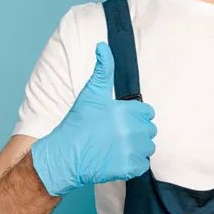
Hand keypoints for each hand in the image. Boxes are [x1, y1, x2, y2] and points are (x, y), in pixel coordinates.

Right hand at [30, 42, 156, 195]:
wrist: (64, 156)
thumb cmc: (78, 124)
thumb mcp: (91, 93)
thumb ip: (103, 69)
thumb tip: (103, 45)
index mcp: (127, 111)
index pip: (148, 113)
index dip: (136, 116)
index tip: (121, 121)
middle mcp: (133, 130)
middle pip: (149, 131)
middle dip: (137, 132)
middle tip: (116, 136)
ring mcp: (132, 150)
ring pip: (147, 148)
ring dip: (136, 148)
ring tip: (116, 147)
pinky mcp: (129, 168)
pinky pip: (142, 164)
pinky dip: (133, 164)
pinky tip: (117, 160)